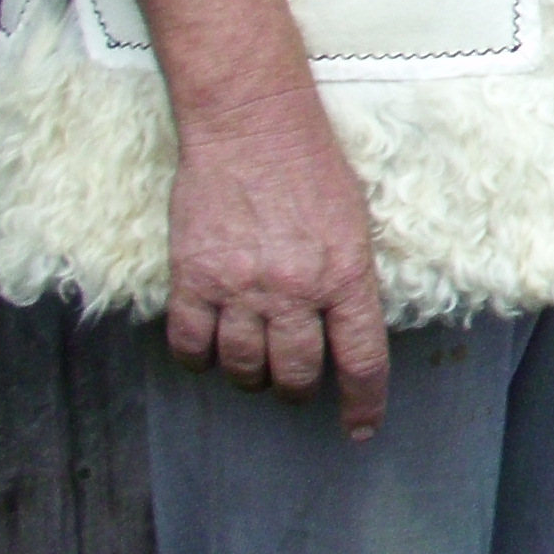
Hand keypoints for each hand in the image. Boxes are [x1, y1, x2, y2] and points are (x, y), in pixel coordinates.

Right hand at [168, 80, 389, 438]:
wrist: (251, 125)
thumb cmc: (311, 165)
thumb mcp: (355, 221)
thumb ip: (348, 276)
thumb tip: (344, 324)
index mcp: (346, 274)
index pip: (362, 360)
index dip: (364, 405)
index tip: (360, 429)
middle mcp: (295, 290)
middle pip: (296, 374)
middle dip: (297, 389)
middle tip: (294, 384)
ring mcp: (240, 288)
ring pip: (243, 368)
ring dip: (250, 376)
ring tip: (253, 364)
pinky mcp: (193, 278)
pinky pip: (190, 345)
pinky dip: (198, 358)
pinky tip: (207, 350)